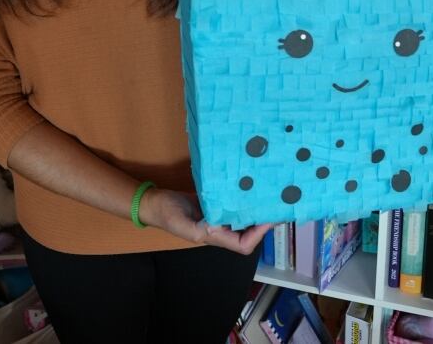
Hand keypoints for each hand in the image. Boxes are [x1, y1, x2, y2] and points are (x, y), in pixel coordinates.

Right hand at [138, 187, 270, 254]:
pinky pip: (233, 205)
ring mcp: (218, 216)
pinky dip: (244, 199)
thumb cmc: (168, 214)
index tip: (270, 219)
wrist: (155, 202)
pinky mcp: (215, 204)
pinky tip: (251, 188)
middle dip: (263, 222)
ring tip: (269, 196)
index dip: (258, 235)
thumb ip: (202, 229)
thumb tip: (220, 226)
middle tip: (277, 205)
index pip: (243, 244)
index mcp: (214, 237)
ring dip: (255, 210)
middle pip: (248, 232)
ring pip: (242, 218)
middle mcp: (220, 229)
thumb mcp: (183, 223)